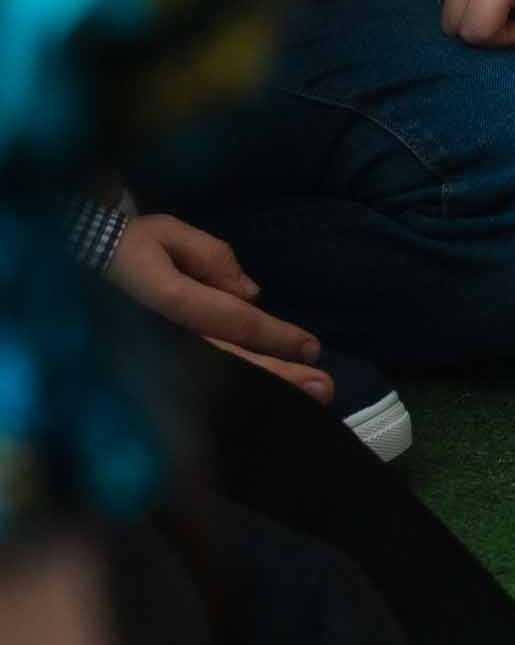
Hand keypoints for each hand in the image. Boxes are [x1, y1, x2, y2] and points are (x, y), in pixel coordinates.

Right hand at [109, 216, 330, 398]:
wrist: (61, 272)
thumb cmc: (121, 248)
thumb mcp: (165, 234)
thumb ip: (210, 256)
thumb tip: (252, 293)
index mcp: (167, 301)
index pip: (232, 321)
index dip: (275, 335)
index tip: (313, 346)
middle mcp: (160, 341)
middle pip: (228, 363)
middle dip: (278, 377)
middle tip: (324, 388)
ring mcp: (150, 366)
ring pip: (214, 387)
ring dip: (261, 394)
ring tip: (307, 404)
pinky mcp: (142, 380)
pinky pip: (191, 397)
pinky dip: (227, 405)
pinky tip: (259, 411)